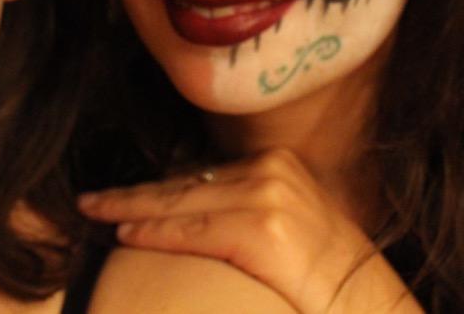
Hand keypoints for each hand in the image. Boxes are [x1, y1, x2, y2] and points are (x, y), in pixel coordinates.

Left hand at [78, 148, 421, 312]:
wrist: (371, 303)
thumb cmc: (332, 278)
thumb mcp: (296, 227)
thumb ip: (256, 213)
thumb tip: (206, 220)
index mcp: (280, 164)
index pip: (203, 175)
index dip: (160, 187)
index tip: (126, 195)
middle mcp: (272, 169)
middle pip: (185, 181)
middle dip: (135, 193)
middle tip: (92, 200)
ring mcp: (267, 195)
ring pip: (181, 201)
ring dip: (131, 208)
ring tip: (96, 212)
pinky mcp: (262, 227)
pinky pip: (193, 229)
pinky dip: (155, 231)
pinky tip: (126, 234)